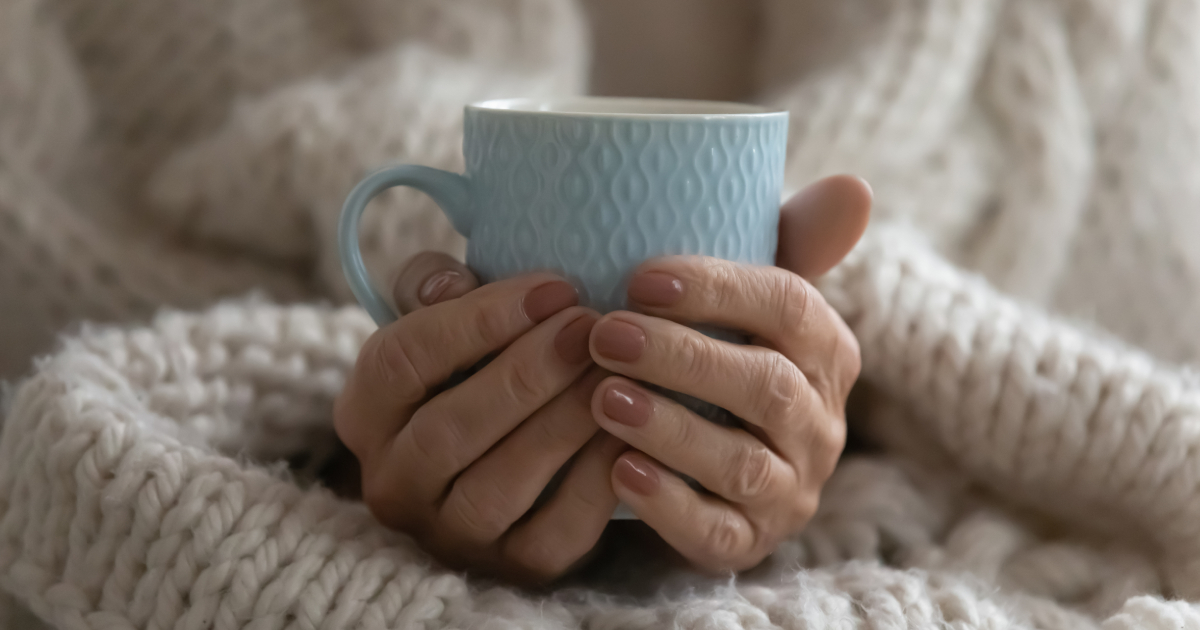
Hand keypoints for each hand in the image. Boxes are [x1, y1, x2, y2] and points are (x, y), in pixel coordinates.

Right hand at [334, 253, 623, 583]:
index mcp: (365, 414)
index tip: (553, 288)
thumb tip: (451, 282)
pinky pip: (556, 532)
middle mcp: (394, 483)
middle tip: (590, 328)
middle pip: (448, 430)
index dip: (478, 320)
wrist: (518, 452)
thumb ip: (435, 285)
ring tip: (613, 372)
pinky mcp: (515, 568)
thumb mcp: (446, 318)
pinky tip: (629, 431)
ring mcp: (451, 535)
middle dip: (526, 373)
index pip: (401, 361)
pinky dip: (595, 479)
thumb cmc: (479, 367)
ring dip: (561, 423)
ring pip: (498, 487)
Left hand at [588, 175, 870, 571]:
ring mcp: (790, 489)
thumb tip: (855, 187)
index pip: (791, 308)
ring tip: (600, 398)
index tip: (640, 277)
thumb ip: (793, 240)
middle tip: (604, 333)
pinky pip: (717, 533)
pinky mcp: (750, 541)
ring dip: (670, 428)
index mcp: (825, 350)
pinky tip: (616, 470)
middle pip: (765, 387)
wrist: (710, 460)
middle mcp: (820, 423)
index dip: (719, 290)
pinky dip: (667, 504)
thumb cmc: (723, 354)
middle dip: (682, 357)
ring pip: (742, 464)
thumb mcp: (750, 298)